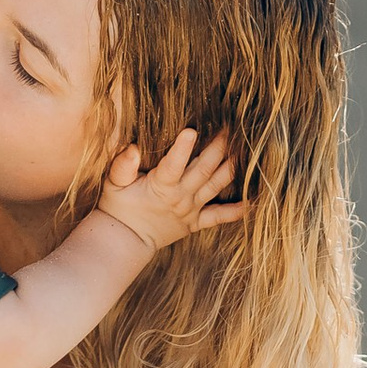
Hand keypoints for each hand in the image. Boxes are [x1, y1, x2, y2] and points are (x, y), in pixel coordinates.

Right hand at [87, 125, 240, 260]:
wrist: (126, 240)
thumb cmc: (119, 207)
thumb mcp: (113, 185)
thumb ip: (122, 167)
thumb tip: (132, 149)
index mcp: (161, 186)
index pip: (173, 165)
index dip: (182, 148)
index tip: (192, 130)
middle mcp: (180, 197)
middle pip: (203, 169)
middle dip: (218, 148)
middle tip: (231, 128)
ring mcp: (191, 209)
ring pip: (215, 186)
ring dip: (230, 168)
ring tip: (244, 150)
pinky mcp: (196, 221)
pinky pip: (218, 217)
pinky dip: (236, 211)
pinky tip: (253, 202)